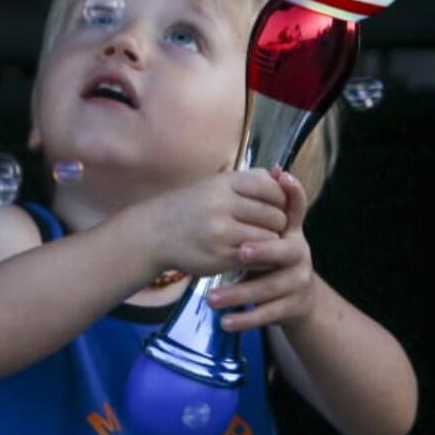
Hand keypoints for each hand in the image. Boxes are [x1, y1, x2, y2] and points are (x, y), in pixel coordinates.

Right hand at [137, 167, 287, 276]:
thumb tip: (282, 175)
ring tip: (262, 244)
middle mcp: (223, 205)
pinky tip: (253, 256)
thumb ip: (248, 181)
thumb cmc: (190, 207)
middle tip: (269, 230)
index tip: (273, 208)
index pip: (271, 189)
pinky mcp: (220, 257)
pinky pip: (257, 259)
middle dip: (277, 225)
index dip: (280, 200)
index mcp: (224, 183)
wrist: (153, 233)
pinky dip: (261, 260)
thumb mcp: (215, 185)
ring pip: (269, 240)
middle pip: (275, 216)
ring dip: (271, 244)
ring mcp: (221, 233)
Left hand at [206, 167, 315, 331]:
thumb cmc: (273, 256)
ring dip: (239, 294)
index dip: (292, 196)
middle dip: (264, 252)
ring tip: (210, 299)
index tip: (280, 180)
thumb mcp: (272, 229)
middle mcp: (300, 256)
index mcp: (292, 232)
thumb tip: (275, 168)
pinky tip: (224, 323)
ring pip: (270, 289)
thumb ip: (268, 203)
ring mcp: (298, 284)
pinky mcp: (291, 308)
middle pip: (286, 253)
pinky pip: (267, 315)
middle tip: (241, 252)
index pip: (295, 211)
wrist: (297, 298)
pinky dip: (244, 320)